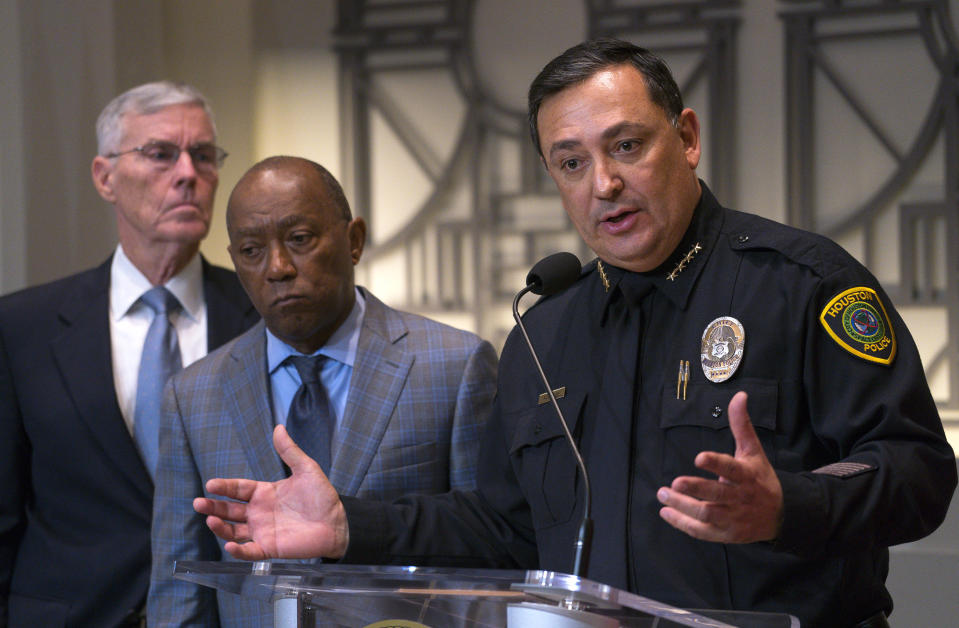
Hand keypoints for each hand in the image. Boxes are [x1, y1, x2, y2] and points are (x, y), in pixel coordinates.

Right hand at [193, 424, 348, 559]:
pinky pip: (249, 551)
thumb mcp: (306, 469)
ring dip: (220, 527)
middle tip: (198, 503)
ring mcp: (262, 531)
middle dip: (213, 507)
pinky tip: (229, 545)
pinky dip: (238, 551)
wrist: (338, 522)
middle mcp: (259, 513)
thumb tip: (278, 427)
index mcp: (264, 493)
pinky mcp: (269, 548)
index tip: (210, 485)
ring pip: (233, 531)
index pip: (238, 489)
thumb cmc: (322, 496)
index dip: (224, 487)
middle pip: (229, 510)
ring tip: (210, 520)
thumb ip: (290, 451)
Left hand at [657, 391, 783, 542]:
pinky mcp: (727, 534)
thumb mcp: (753, 451)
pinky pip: (703, 532)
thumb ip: (741, 425)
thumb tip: (739, 395)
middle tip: (674, 483)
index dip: (716, 464)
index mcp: (747, 475)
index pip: (731, 469)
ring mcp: (734, 518)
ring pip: (707, 515)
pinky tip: (666, 512)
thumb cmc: (760, 478)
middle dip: (695, 489)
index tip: (698, 457)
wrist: (781, 515)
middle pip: (717, 495)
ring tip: (663, 494)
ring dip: (683, 507)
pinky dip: (683, 524)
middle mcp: (740, 498)